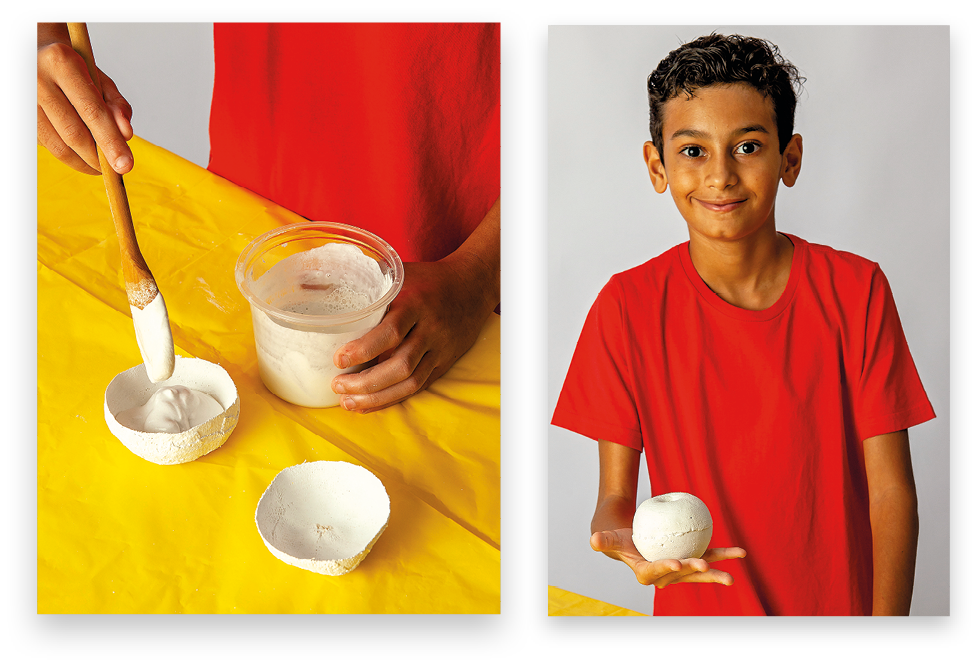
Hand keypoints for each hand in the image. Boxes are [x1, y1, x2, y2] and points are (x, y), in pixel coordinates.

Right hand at [37, 22, 133, 174]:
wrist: (35, 48)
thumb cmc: (72, 65)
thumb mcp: (99, 77)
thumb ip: (116, 105)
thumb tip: (127, 135)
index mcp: (62, 62)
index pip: (92, 112)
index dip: (111, 142)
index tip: (125, 165)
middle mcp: (37, 78)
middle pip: (74, 133)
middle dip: (98, 159)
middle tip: (115, 170)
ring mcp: (23, 96)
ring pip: (56, 145)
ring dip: (82, 162)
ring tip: (99, 165)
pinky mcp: (18, 112)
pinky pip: (45, 143)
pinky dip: (67, 152)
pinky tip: (79, 150)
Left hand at [330, 255, 496, 412]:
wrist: (472, 287)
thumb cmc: (427, 279)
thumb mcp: (397, 272)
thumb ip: (361, 281)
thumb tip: (305, 285)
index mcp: (415, 303)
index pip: (391, 332)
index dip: (364, 349)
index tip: (339, 359)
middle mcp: (430, 329)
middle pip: (400, 365)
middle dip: (366, 382)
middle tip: (338, 385)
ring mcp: (439, 349)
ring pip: (410, 382)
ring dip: (377, 397)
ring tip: (348, 402)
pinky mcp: (443, 363)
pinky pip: (419, 386)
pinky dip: (392, 398)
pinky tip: (369, 404)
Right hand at [590, 528, 745, 588]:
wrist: (635, 541)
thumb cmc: (622, 539)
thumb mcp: (610, 538)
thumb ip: (603, 541)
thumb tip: (593, 540)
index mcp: (647, 573)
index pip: (656, 572)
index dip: (666, 568)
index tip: (676, 562)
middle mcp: (667, 575)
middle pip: (682, 576)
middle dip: (694, 574)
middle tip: (704, 566)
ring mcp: (682, 569)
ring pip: (700, 571)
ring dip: (716, 571)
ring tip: (732, 575)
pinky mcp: (692, 561)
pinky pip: (709, 557)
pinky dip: (724, 556)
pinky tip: (740, 553)